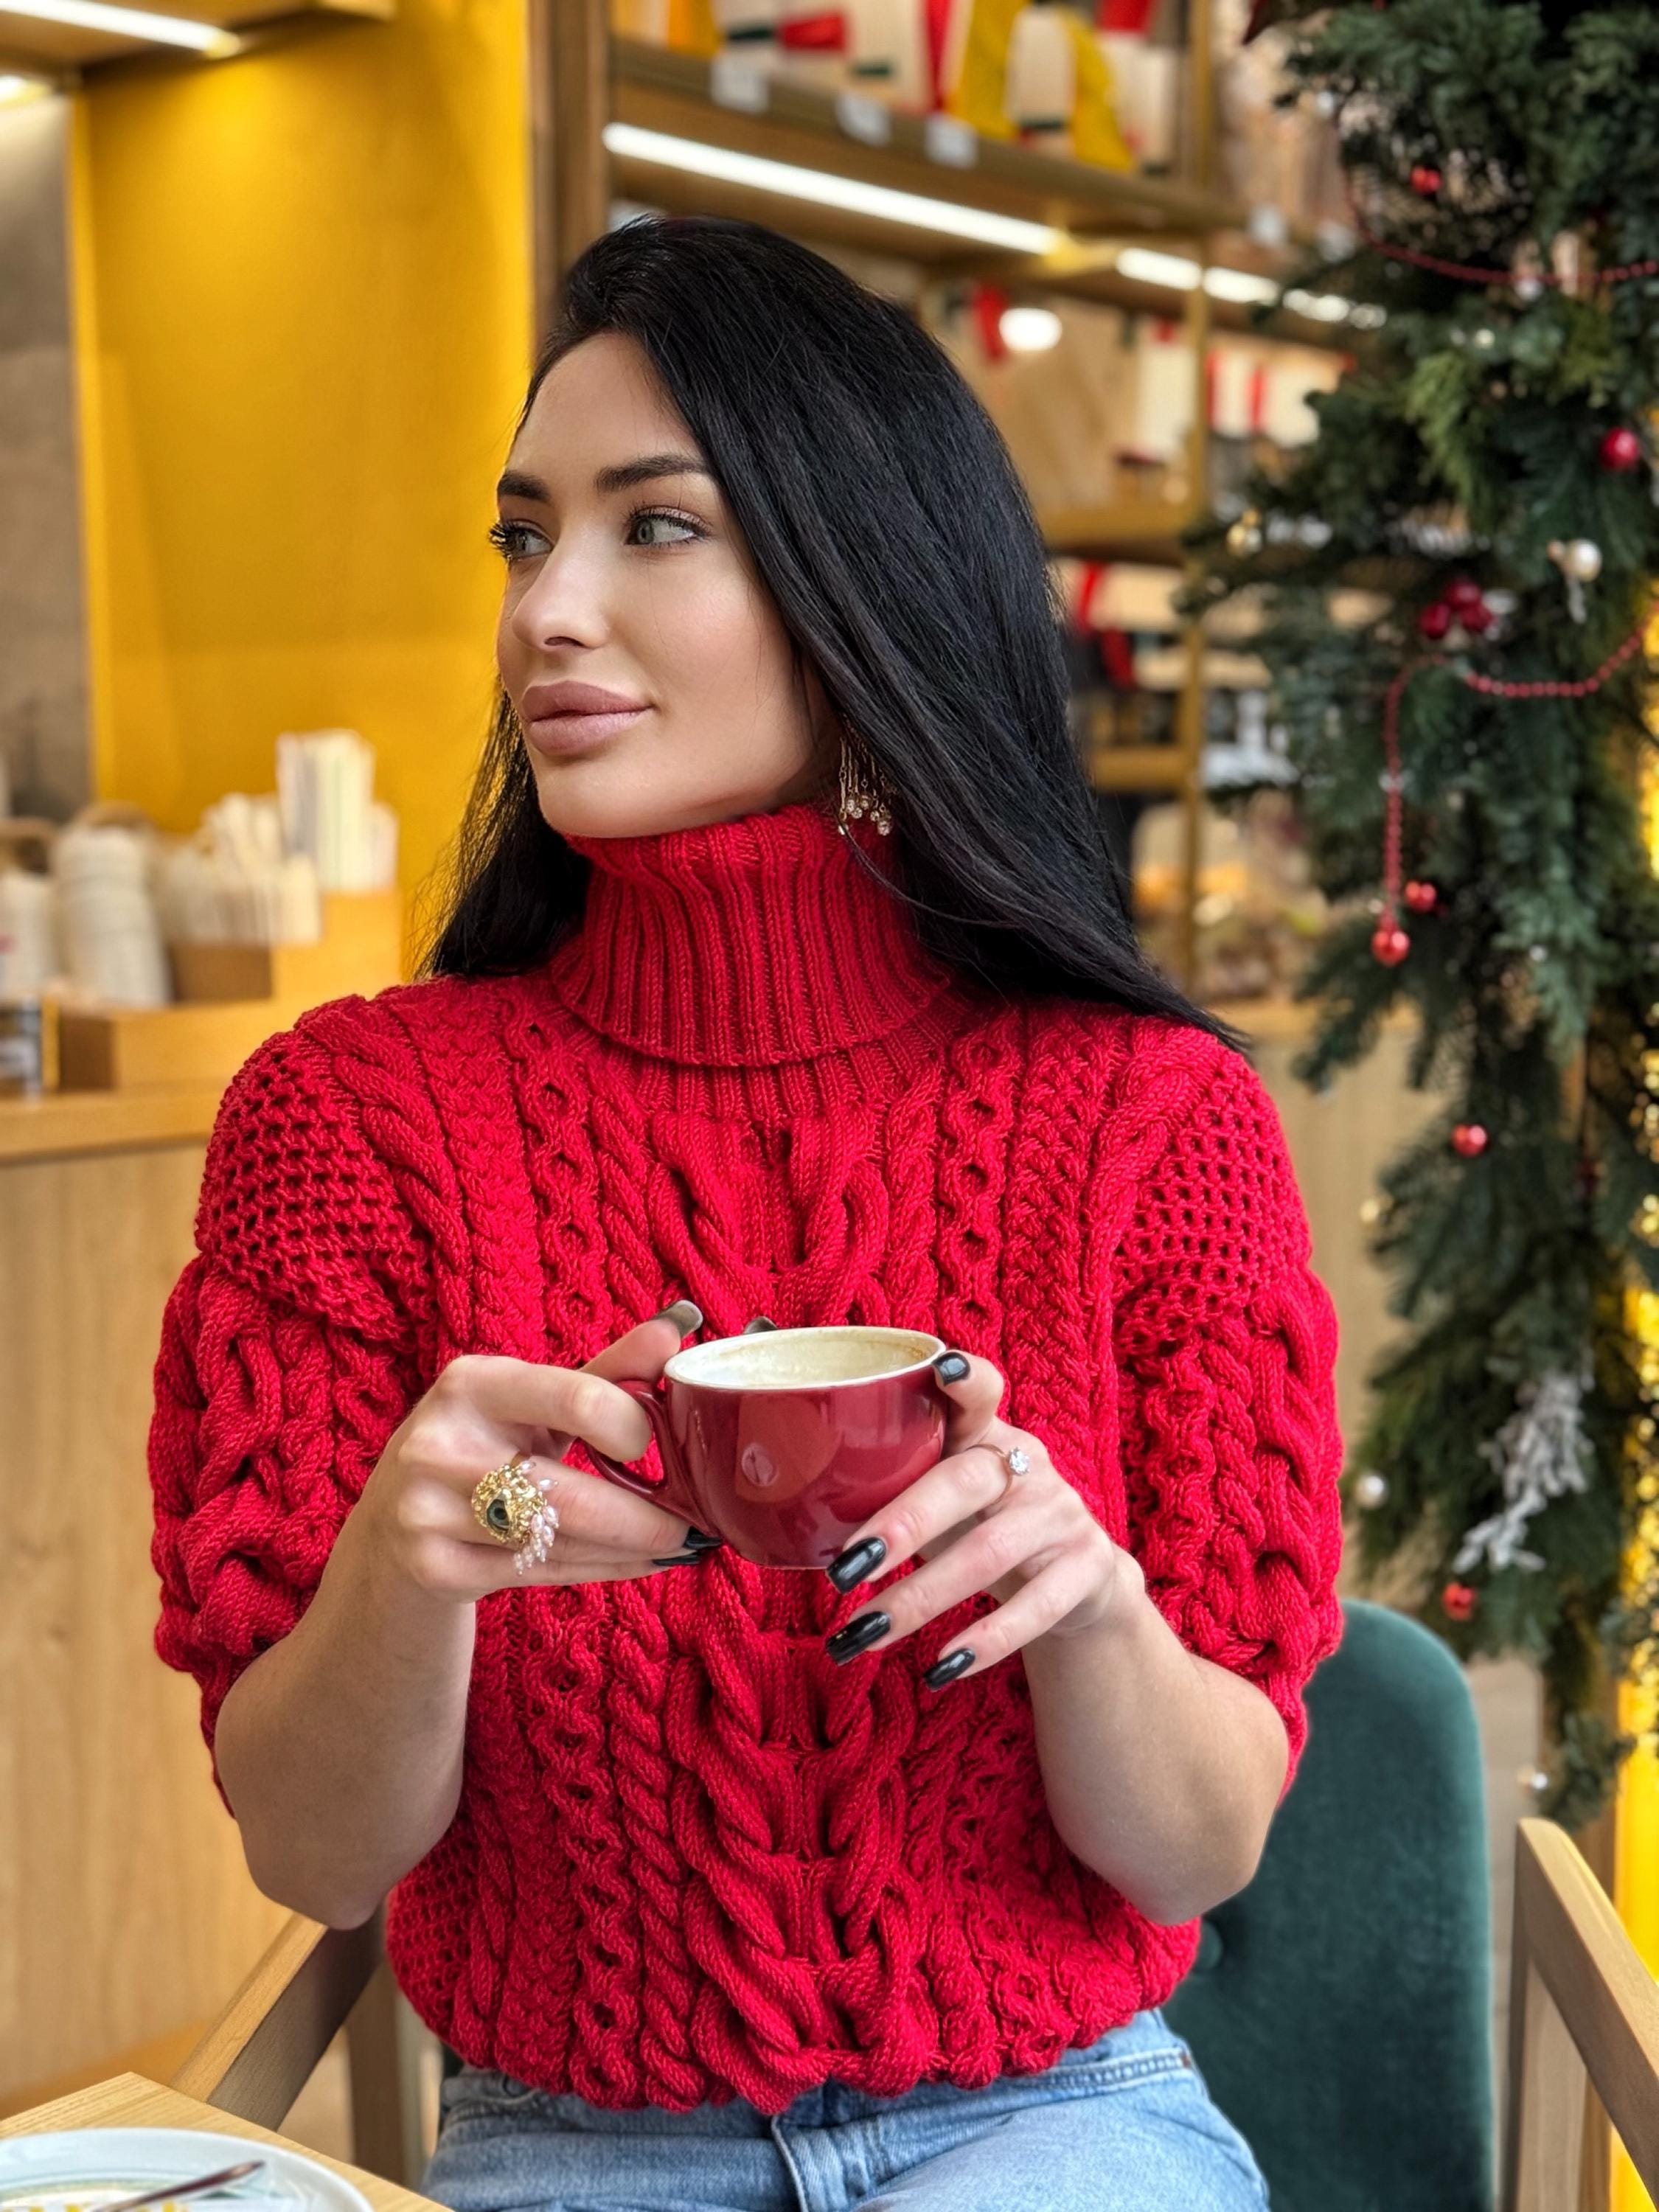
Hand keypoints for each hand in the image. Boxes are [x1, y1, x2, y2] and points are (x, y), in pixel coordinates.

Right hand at [358, 1306, 722, 1600]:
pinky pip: (541, 1573)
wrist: (392, 1525)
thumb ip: (606, 1372)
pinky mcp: (436, 1569)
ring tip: (677, 1544)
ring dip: (631, 1547)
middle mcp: (439, 1444)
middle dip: (646, 1516)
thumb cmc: (484, 1445)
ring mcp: (428, 1513)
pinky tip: (637, 1562)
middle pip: (569, 1492)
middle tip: (695, 1524)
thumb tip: (679, 1329)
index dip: (632, 1425)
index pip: (576, 1398)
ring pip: (560, 1540)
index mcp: (471, 1383)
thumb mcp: (533, 1401)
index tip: (656, 1443)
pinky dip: (602, 1569)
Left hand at [819, 1347, 1142, 1687]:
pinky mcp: (1087, 1569)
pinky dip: (985, 1641)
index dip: (964, 1378)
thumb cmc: (982, 1524)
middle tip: (844, 1570)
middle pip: (965, 1482)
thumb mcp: (946, 1494)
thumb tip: (790, 1509)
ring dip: (921, 1599)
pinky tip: (940, 1668)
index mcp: (986, 1435)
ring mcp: (1062, 1515)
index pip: (981, 1391)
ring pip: (989, 1554)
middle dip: (902, 1524)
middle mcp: (1028, 1465)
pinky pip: (1036, 1608)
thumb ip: (894, 1485)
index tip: (941, 1369)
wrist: (1081, 1581)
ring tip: (863, 1635)